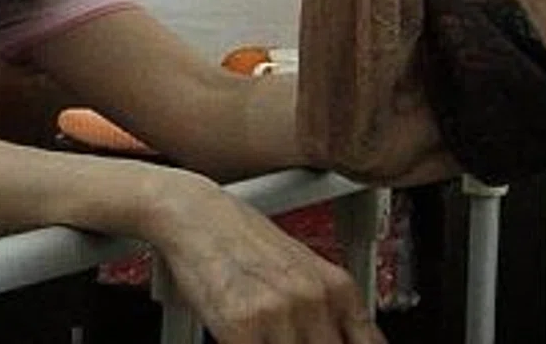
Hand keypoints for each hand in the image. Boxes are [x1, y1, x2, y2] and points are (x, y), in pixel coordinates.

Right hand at [148, 173, 384, 343]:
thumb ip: (328, 309)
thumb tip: (349, 338)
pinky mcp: (243, 326)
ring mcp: (280, 313)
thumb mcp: (301, 270)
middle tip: (289, 341)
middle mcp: (315, 299)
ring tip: (265, 336)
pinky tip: (239, 339)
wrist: (196, 215)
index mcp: (338, 287)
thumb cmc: (241, 240)